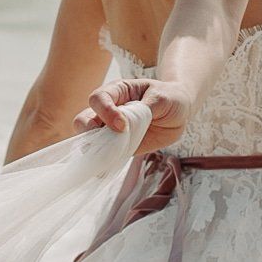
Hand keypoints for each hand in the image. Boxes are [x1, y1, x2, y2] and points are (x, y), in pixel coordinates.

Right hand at [74, 77, 193, 151]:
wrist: (178, 113)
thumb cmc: (169, 97)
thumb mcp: (162, 98)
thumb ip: (145, 108)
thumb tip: (127, 122)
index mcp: (117, 92)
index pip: (99, 98)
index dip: (106, 112)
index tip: (122, 126)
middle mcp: (108, 110)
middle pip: (83, 119)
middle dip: (88, 130)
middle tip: (106, 141)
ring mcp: (110, 130)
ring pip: (89, 140)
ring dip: (94, 149)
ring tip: (107, 156)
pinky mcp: (117, 147)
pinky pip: (103, 155)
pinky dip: (102, 163)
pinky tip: (105, 170)